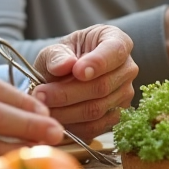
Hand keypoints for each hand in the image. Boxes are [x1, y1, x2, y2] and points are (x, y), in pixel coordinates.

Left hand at [30, 25, 137, 140]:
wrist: (66, 75)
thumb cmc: (65, 56)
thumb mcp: (56, 49)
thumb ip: (58, 55)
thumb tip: (64, 66)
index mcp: (117, 41)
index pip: (115, 51)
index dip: (97, 63)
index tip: (77, 72)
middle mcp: (127, 69)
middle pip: (103, 86)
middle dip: (68, 93)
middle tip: (41, 94)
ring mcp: (125, 95)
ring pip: (97, 109)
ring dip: (66, 112)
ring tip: (42, 106)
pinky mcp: (116, 117)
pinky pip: (95, 127)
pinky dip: (72, 126)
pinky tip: (53, 119)